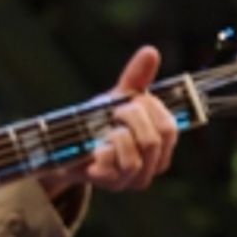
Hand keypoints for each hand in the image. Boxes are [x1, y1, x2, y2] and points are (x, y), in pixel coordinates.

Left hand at [41, 45, 178, 194]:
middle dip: (132, 117)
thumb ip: (136, 78)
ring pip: (136, 156)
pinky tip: (95, 149)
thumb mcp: (118, 97)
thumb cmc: (99, 122)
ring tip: (105, 131)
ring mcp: (134, 178)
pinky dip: (102, 152)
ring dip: (116, 136)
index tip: (130, 100)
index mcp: (163, 145)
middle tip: (115, 111)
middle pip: (155, 139)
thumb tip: (150, 51)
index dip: (149, 108)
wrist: (66, 146)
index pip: (169, 126)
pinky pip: (114, 167)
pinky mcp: (112, 185)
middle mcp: (154, 165)